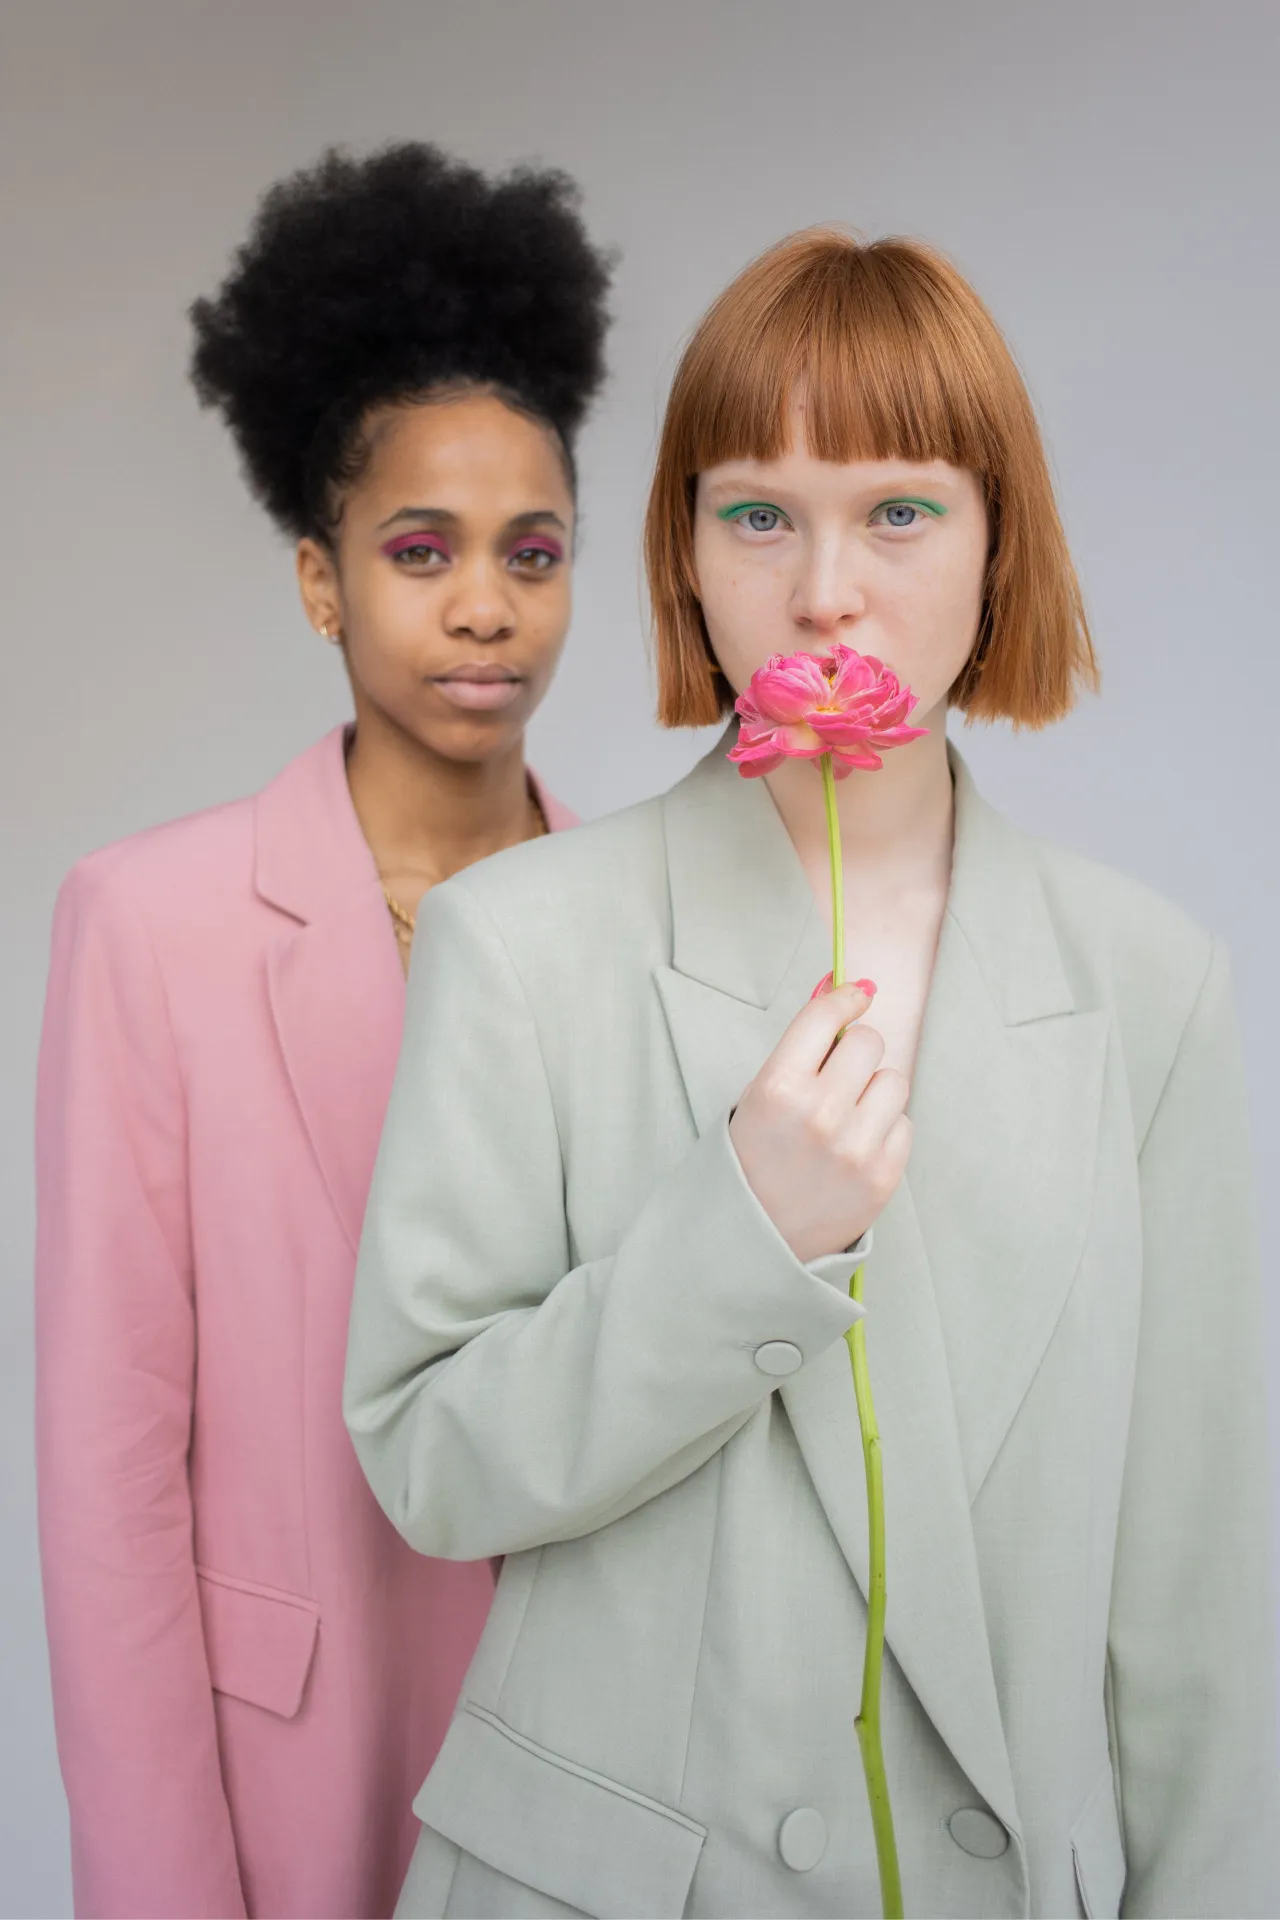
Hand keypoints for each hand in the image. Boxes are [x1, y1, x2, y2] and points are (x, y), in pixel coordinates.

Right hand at [729, 981, 911, 1262]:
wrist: (752, 1240)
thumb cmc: (751, 1159)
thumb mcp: (756, 1095)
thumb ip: (800, 1046)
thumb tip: (841, 987)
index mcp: (778, 1087)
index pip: (827, 1016)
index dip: (845, 999)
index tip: (854, 998)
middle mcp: (820, 1114)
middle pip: (869, 1043)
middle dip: (854, 1053)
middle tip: (837, 1076)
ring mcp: (855, 1148)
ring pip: (894, 1081)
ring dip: (874, 1091)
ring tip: (847, 1117)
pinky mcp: (882, 1177)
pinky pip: (905, 1124)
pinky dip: (884, 1130)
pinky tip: (855, 1148)